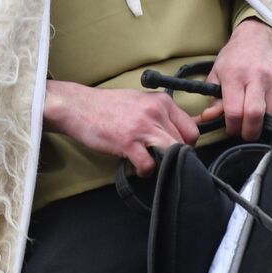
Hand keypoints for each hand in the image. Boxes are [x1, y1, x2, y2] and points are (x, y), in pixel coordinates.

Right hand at [43, 80, 198, 176]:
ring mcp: (143, 127)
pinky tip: (138, 167)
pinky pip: (149, 165)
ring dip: (164, 164)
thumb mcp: (141, 101)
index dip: (187, 144)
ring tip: (152, 163)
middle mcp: (156, 112)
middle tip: (161, 160)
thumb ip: (161, 114)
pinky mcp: (128, 142)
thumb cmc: (109, 106)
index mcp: (162, 101)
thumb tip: (178, 134)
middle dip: (175, 157)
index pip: (192, 129)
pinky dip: (145, 171)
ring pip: (172, 153)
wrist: (79, 106)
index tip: (177, 150)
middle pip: (183, 144)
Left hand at [197, 19, 271, 139]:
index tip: (231, 128)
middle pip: (255, 116)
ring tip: (254, 120)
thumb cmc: (235, 59)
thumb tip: (207, 119)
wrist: (259, 39)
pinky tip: (266, 110)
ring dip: (262, 125)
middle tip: (244, 132)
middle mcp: (257, 77)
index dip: (232, 127)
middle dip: (248, 132)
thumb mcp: (217, 75)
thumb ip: (213, 99)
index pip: (234, 112)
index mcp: (235, 75)